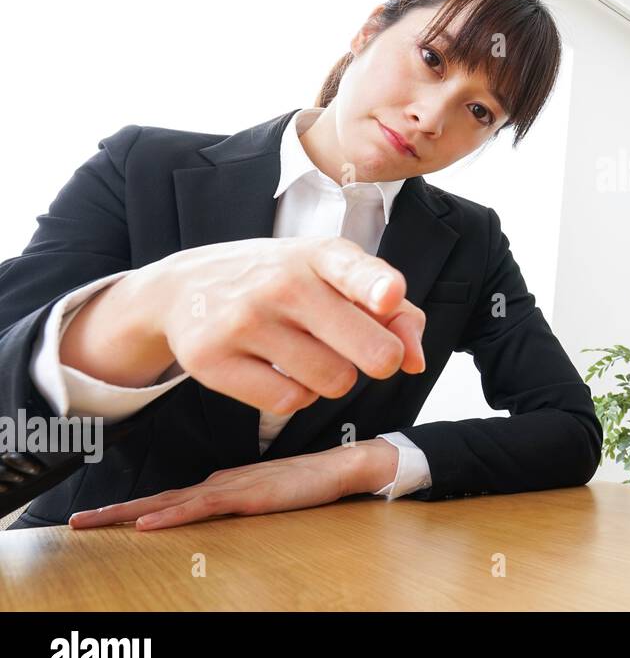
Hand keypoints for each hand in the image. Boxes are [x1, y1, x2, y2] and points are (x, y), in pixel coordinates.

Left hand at [67, 439, 398, 530]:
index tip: (102, 518)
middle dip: (117, 511)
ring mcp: (231, 487)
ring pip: (171, 502)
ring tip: (95, 523)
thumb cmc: (310, 481)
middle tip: (78, 522)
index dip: (134, 507)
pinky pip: (200, 508)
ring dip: (129, 513)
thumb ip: (240, 497)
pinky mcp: (246, 496)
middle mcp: (219, 482)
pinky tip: (147, 524)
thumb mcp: (266, 493)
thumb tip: (216, 505)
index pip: (170, 496)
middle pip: (160, 497)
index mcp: (222, 482)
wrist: (341, 466)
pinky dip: (171, 515)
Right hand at [138, 235, 425, 412]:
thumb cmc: (281, 283)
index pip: (353, 269)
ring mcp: (245, 321)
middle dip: (382, 360)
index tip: (388, 296)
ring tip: (309, 353)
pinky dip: (295, 395)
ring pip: (334, 381)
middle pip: (369, 349)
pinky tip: (278, 370)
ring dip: (334, 378)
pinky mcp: (213, 360)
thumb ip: (392, 310)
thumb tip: (417, 360)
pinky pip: (289, 402)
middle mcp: (283, 283)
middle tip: (369, 354)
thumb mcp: (335, 276)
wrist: (183, 288)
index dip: (377, 286)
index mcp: (320, 255)